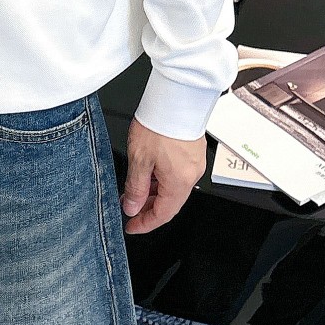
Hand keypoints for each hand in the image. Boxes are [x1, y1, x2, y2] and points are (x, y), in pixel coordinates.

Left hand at [120, 117, 205, 233]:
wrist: (177, 97)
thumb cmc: (159, 124)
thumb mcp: (139, 160)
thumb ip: (136, 187)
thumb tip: (132, 207)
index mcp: (180, 182)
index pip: (163, 214)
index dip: (145, 224)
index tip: (131, 227)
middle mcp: (192, 175)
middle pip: (170, 203)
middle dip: (149, 209)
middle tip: (129, 209)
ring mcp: (194, 163)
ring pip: (173, 188)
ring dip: (154, 193)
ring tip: (134, 191)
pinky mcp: (192, 152)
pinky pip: (177, 175)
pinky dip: (162, 180)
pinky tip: (148, 175)